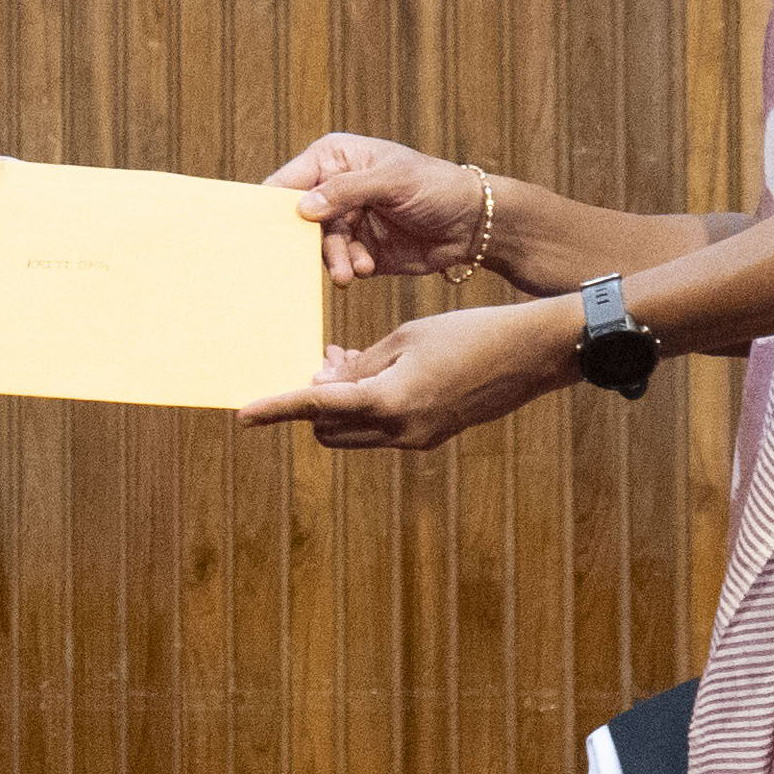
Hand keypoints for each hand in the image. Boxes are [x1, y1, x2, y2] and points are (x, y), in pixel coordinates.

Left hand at [233, 299, 577, 449]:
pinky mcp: (429, 437)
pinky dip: (365, 407)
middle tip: (322, 359)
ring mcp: (416, 440)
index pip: (317, 406)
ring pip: (352, 431)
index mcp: (390, 401)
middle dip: (311, 402)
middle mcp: (400, 431)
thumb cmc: (469, 333)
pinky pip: (379, 429)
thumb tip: (322, 383)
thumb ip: (360, 364)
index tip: (242, 412)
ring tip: (346, 359)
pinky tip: (375, 372)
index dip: (276, 408)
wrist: (531, 354)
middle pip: (327, 428)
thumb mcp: (406, 338)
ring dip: (338, 405)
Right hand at [258, 131, 494, 280]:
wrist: (473, 226)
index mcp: (335, 159)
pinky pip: (338, 263)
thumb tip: (302, 208)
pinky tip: (367, 267)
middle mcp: (334, 189)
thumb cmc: (437, 187)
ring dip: (333, 259)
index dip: (272, 205)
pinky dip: (348, 268)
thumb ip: (347, 191)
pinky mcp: (357, 250)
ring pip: (317, 247)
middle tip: (303, 262)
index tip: (263, 230)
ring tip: (352, 271)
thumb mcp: (393, 181)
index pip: (288, 180)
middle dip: (305, 242)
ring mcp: (345, 221)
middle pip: (297, 219)